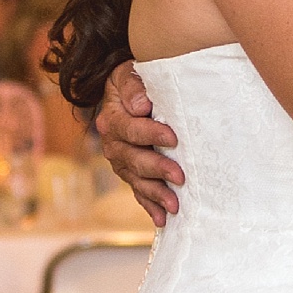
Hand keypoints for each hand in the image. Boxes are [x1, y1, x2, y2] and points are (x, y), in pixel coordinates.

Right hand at [96, 61, 181, 225]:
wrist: (130, 92)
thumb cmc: (135, 81)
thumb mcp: (129, 73)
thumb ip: (133, 85)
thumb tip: (141, 105)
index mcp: (112, 118)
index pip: (130, 129)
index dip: (151, 134)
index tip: (173, 138)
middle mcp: (112, 143)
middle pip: (132, 159)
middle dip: (157, 169)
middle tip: (180, 177)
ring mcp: (121, 161)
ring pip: (136, 180)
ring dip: (155, 194)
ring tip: (175, 206)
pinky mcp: (130, 174)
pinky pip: (138, 192)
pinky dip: (149, 206)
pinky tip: (162, 219)